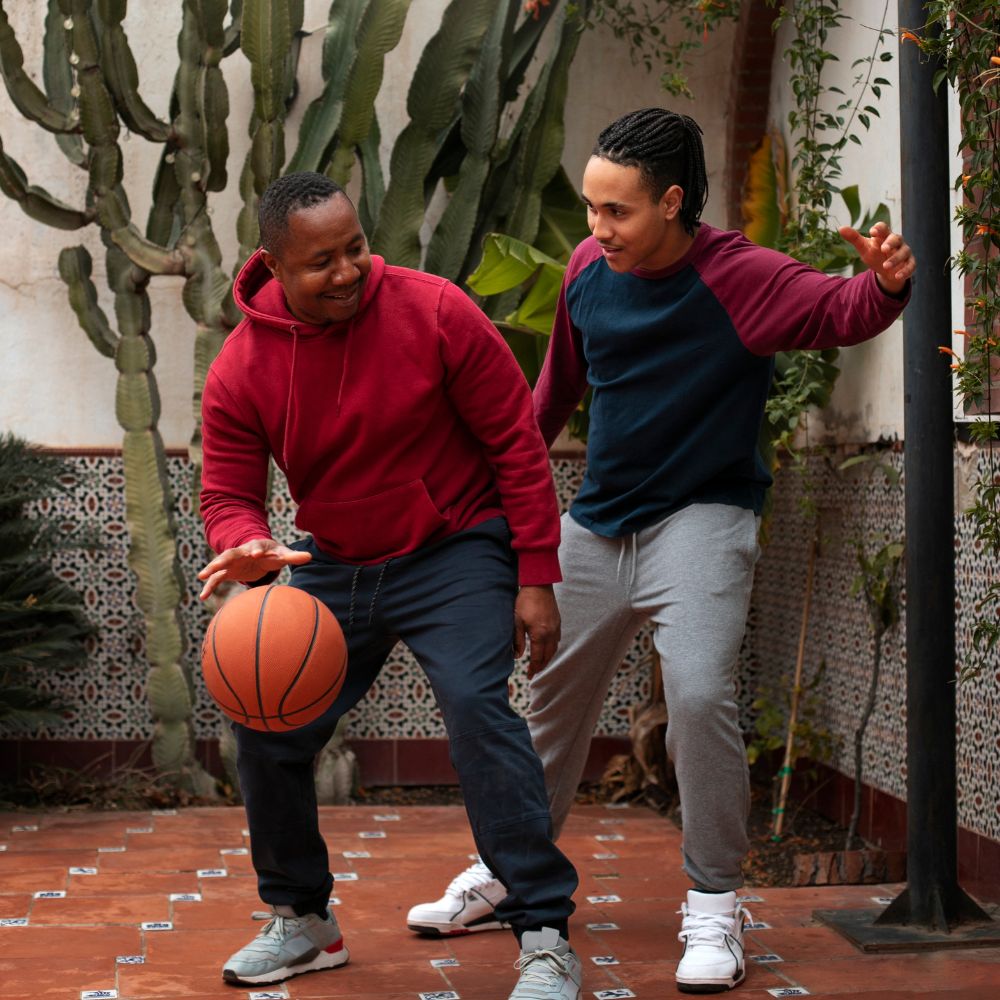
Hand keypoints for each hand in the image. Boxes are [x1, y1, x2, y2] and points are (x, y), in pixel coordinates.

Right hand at [197, 538, 311, 599]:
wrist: (259, 553)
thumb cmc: (273, 554)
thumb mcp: (282, 554)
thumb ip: (294, 556)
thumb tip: (310, 556)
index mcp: (256, 547)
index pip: (256, 547)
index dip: (256, 550)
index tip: (256, 554)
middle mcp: (241, 553)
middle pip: (231, 553)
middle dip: (224, 558)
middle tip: (217, 564)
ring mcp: (232, 562)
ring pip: (219, 563)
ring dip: (211, 568)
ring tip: (201, 576)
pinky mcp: (228, 572)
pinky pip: (216, 579)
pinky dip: (210, 586)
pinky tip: (203, 597)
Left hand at [514, 585, 560, 677]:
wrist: (538, 586)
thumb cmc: (525, 602)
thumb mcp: (517, 621)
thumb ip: (517, 640)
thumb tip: (517, 656)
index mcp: (539, 634)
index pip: (537, 657)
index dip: (533, 668)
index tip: (529, 676)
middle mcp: (550, 633)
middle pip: (548, 656)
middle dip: (541, 666)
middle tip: (534, 672)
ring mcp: (556, 627)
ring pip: (554, 648)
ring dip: (548, 658)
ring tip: (540, 663)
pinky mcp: (558, 621)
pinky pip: (557, 639)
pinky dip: (552, 647)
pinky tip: (547, 647)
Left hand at [839, 222, 914, 294]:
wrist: (886, 270)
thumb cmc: (875, 254)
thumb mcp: (864, 248)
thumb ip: (854, 238)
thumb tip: (840, 228)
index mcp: (884, 236)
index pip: (883, 228)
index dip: (879, 229)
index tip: (873, 232)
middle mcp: (897, 242)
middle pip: (897, 238)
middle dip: (891, 243)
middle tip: (883, 249)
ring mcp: (904, 252)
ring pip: (904, 252)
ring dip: (895, 259)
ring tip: (886, 266)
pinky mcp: (910, 263)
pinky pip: (911, 266)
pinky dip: (905, 271)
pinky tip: (897, 276)